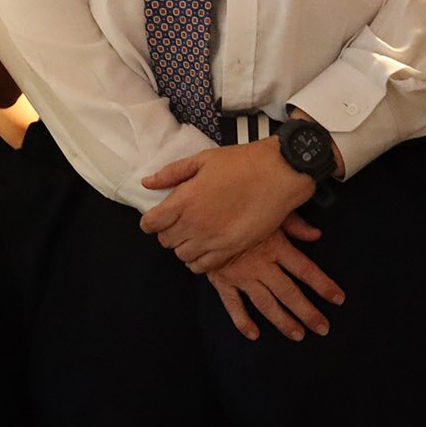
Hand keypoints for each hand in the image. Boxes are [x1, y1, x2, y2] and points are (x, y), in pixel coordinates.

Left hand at [139, 140, 313, 273]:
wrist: (278, 173)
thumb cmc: (242, 163)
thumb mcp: (203, 159)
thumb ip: (172, 173)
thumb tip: (147, 183)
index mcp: (184, 199)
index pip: (151, 223)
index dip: (150, 221)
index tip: (156, 218)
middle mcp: (194, 223)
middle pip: (165, 241)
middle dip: (167, 232)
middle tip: (179, 223)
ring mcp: (212, 239)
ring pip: (182, 256)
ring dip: (184, 247)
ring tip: (194, 235)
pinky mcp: (230, 249)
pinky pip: (203, 267)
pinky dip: (199, 261)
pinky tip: (205, 249)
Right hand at [206, 216, 344, 342]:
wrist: (202, 213)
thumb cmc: (240, 207)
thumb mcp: (270, 210)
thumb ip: (294, 224)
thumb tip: (317, 235)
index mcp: (275, 246)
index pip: (305, 269)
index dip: (323, 285)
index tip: (338, 298)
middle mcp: (261, 265)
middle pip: (289, 293)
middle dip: (307, 312)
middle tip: (322, 328)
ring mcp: (241, 276)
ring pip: (266, 303)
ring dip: (283, 321)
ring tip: (298, 335)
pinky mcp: (222, 281)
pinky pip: (233, 305)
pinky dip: (242, 321)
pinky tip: (254, 334)